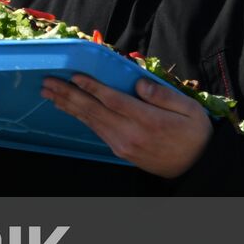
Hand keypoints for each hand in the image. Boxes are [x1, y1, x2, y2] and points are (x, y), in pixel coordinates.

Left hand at [41, 74, 212, 177]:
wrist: (196, 167)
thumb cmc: (194, 134)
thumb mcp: (190, 109)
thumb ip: (163, 95)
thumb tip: (139, 83)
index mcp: (149, 120)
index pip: (113, 100)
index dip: (92, 87)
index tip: (74, 76)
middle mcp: (131, 133)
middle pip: (94, 110)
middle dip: (68, 94)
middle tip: (48, 82)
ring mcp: (123, 144)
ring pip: (90, 120)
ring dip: (67, 105)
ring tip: (49, 93)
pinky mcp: (120, 150)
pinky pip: (96, 129)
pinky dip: (79, 117)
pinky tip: (68, 108)